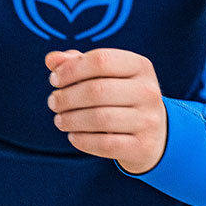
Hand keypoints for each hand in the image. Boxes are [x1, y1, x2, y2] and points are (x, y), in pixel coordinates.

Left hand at [45, 48, 167, 173]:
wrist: (154, 133)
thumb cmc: (120, 96)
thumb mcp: (104, 75)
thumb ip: (76, 63)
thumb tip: (52, 60)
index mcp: (140, 65)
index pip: (100, 60)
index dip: (71, 70)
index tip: (54, 79)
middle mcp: (148, 91)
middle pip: (97, 90)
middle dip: (67, 97)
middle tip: (53, 102)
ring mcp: (148, 120)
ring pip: (100, 119)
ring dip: (71, 120)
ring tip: (60, 119)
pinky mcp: (143, 146)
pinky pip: (105, 144)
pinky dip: (83, 140)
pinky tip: (73, 136)